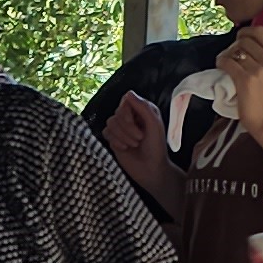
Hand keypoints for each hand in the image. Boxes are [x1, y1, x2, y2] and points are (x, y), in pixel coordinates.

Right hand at [101, 90, 174, 205]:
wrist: (150, 169)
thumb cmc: (156, 147)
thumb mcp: (154, 125)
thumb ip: (143, 107)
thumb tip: (128, 93)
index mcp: (142, 110)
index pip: (126, 100)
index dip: (127, 111)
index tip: (136, 122)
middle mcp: (131, 116)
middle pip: (117, 112)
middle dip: (127, 127)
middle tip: (139, 138)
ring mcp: (121, 128)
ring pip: (110, 122)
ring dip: (122, 136)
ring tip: (134, 145)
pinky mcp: (113, 139)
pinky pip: (106, 133)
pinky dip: (116, 141)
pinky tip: (125, 149)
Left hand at [218, 20, 262, 134]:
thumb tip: (249, 34)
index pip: (259, 31)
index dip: (246, 32)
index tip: (240, 39)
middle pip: (245, 40)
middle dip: (235, 45)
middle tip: (232, 55)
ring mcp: (259, 70)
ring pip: (235, 50)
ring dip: (227, 54)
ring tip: (226, 62)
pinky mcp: (245, 80)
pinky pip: (227, 62)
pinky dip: (220, 62)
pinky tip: (221, 67)